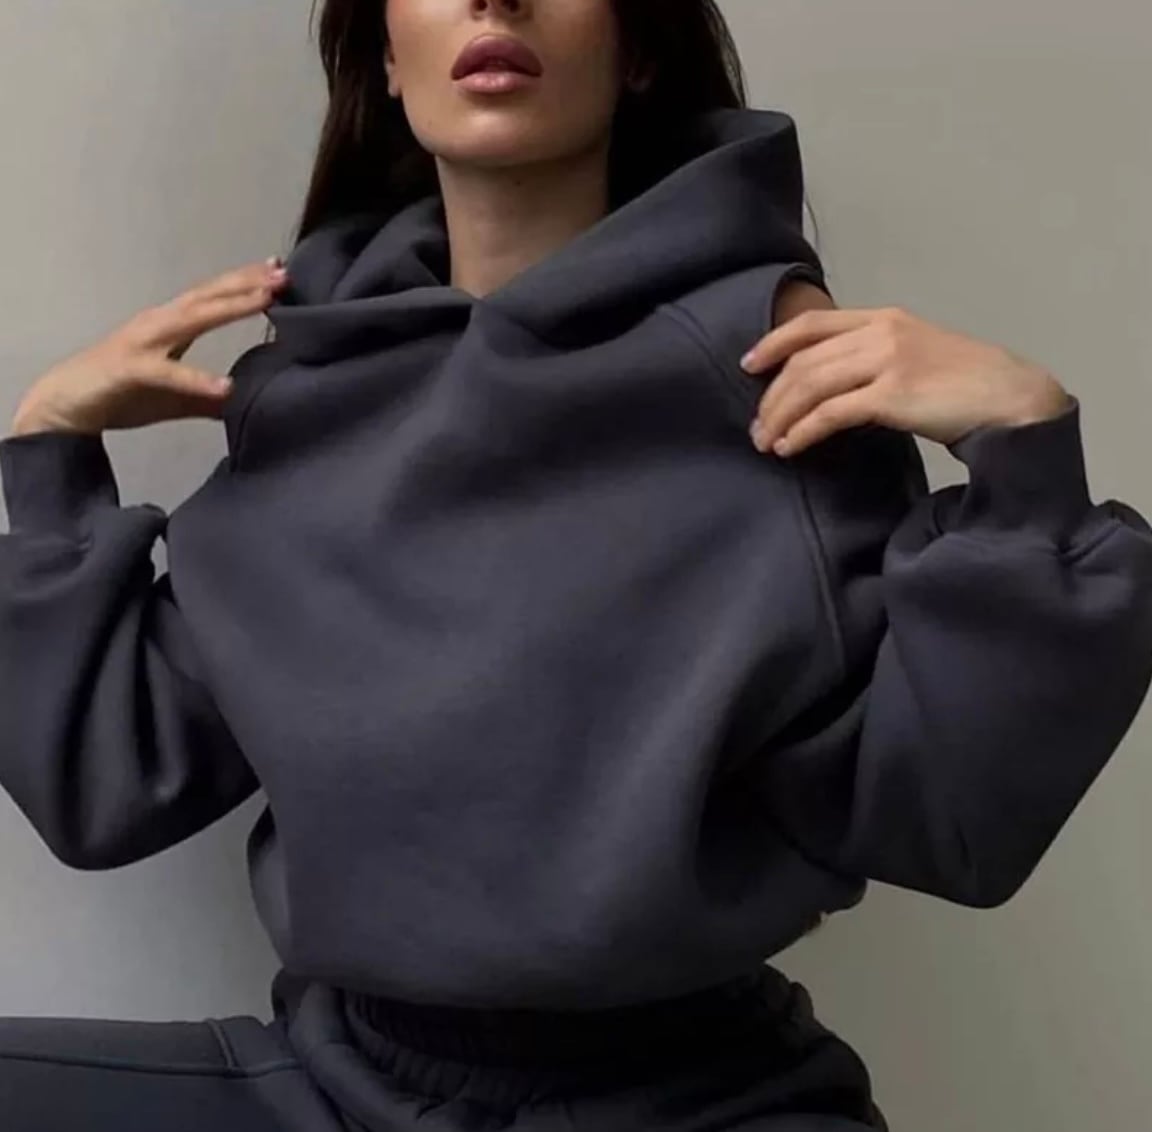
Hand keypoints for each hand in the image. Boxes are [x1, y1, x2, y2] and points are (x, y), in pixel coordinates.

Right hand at [9, 258, 289, 436]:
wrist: (65, 406)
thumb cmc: (120, 394)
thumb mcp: (176, 398)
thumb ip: (207, 398)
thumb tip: (242, 403)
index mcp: (169, 325)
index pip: (212, 297)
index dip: (243, 283)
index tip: (278, 271)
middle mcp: (158, 323)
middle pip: (207, 296)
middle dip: (245, 283)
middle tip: (282, 272)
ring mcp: (142, 342)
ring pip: (192, 319)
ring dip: (229, 307)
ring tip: (265, 300)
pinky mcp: (129, 369)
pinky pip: (168, 373)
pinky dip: (196, 378)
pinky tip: (225, 386)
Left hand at [739, 305, 1072, 456]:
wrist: (1012, 398)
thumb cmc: (965, 384)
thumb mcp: (916, 355)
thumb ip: (875, 359)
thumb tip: (829, 387)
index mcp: (884, 318)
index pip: (813, 323)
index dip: (774, 343)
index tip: (748, 365)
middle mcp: (881, 332)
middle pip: (804, 361)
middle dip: (772, 396)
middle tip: (756, 427)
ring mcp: (888, 361)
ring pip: (811, 385)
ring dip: (781, 417)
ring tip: (766, 442)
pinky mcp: (893, 394)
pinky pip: (831, 413)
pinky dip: (804, 431)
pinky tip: (791, 447)